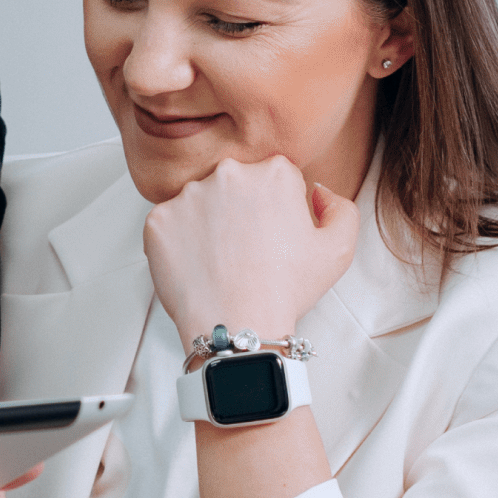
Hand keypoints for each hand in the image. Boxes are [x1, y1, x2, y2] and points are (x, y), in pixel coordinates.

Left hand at [142, 155, 357, 348]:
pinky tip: (195, 265)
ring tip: (219, 261)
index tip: (272, 235)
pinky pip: (168, 224)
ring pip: (198, 202)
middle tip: (245, 250)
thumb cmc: (287, 290)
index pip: (273, 177)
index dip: (275, 208)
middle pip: (233, 184)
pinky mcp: (158, 219)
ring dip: (206, 223)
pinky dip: (177, 242)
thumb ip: (340, 207)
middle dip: (238, 209)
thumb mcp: (338, 248)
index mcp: (273, 172)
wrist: (238, 325)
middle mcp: (228, 173)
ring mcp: (188, 195)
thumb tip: (317, 189)